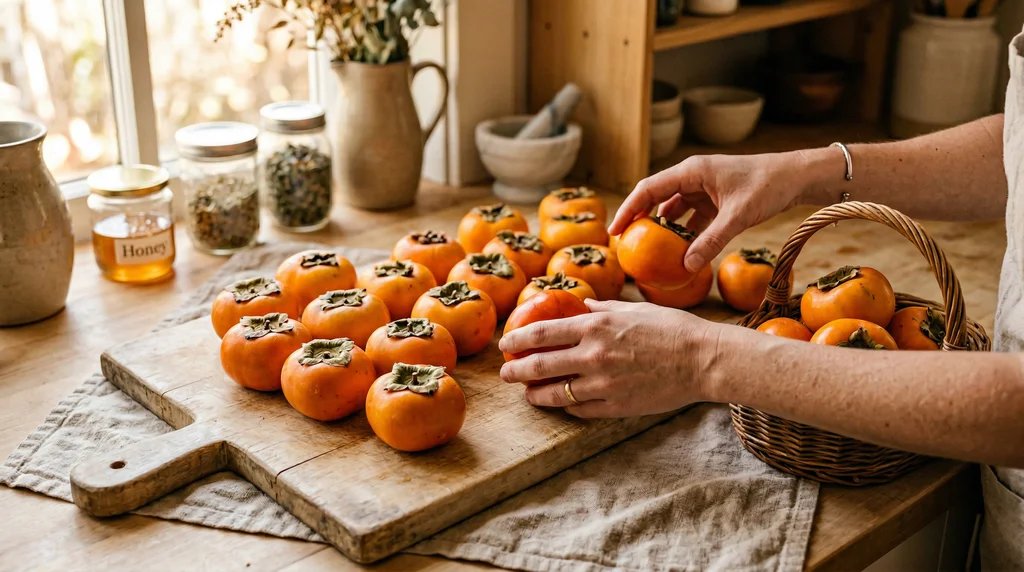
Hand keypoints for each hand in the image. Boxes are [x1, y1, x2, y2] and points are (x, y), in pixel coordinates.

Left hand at [498, 299, 715, 417]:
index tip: (506, 344)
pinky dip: (566, 407)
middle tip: (505, 374)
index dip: (517, 340)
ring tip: (527, 394)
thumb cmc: (672, 329)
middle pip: (539, 367)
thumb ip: (601, 310)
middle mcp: (593, 356)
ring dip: (534, 395)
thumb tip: (581, 307)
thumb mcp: (633, 309)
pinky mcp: (615, 407)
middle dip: (515, 371)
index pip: (541, 333)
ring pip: (554, 395)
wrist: (703, 360)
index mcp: (595, 327)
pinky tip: (561, 403)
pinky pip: (579, 410)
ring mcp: (603, 385)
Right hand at [609, 151, 818, 271]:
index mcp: (691, 171)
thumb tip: (687, 266)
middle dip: (640, 220)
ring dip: (664, 229)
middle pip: (656, 198)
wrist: (797, 176)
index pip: (648, 189)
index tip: (615, 231)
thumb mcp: (738, 216)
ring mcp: (704, 187)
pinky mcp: (715, 199)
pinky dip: (685, 232)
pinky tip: (682, 251)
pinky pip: (692, 216)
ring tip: (651, 252)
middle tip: (626, 244)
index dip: (628, 210)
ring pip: (674, 208)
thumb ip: (711, 241)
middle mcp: (693, 176)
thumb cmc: (768, 186)